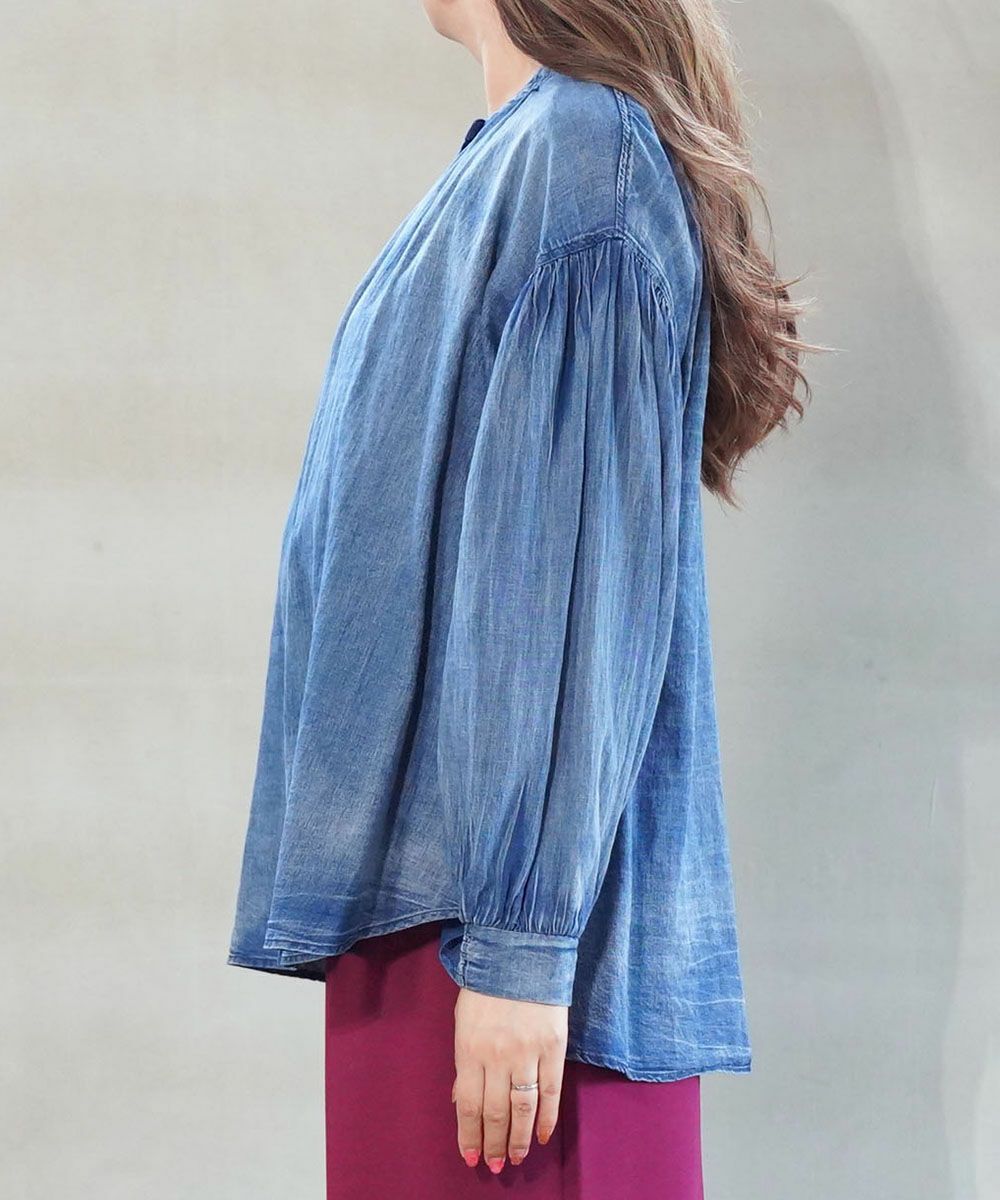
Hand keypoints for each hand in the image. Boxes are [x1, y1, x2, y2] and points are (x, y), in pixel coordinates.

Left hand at [451, 986, 567, 1172]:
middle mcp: (497, 1056)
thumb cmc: (486, 986)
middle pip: (495, 1113)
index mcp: (470, 1049)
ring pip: (522, 1109)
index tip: (470, 1157)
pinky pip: (550, 1091)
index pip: (469, 1105)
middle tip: (493, 1165)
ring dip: (518, 1139)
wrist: (519, 952)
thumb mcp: (463, 1022)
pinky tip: (542, 1136)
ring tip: (514, 1158)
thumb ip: (464, 1063)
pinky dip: (547, 1118)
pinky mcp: (553, 1047)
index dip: (469, 1135)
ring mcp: (527, 1052)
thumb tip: (462, 1101)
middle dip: (492, 1143)